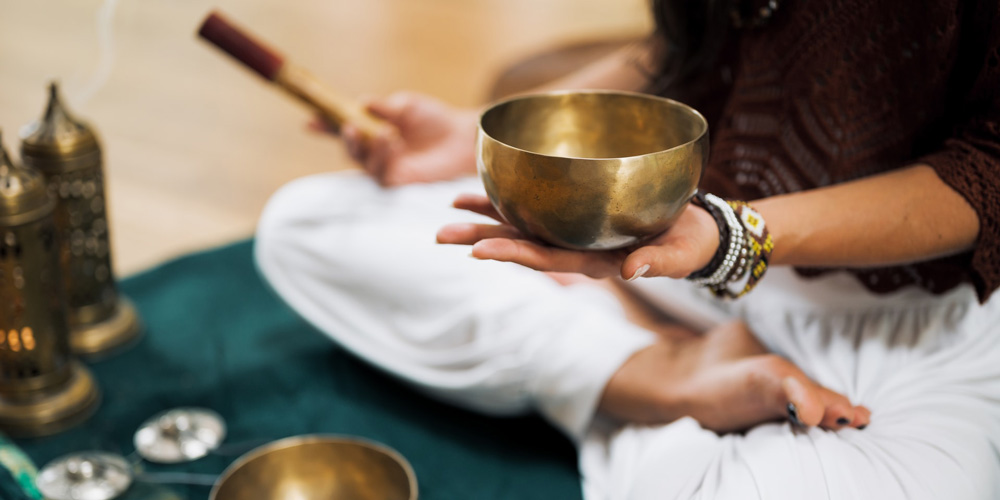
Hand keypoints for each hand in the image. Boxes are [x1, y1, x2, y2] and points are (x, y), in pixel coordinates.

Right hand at [314, 91, 478, 185]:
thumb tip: (360, 103)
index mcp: (373, 130)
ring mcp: (385, 168)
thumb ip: (383, 107)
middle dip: (345, 139)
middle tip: (350, 126)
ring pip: (363, 163)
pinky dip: (383, 157)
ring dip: (369, 147)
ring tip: (387, 132)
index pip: (344, 128)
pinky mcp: (398, 183)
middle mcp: (375, 151)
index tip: (309, 120)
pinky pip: (380, 174)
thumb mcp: (406, 106)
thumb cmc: (435, 120)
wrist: (461, 138)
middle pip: (349, 149)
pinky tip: (393, 143)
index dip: (325, 126)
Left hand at [436, 194, 720, 280]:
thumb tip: (631, 271)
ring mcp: (574, 231)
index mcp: (595, 261)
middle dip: (482, 238)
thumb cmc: (690, 244)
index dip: (512, 254)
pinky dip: (510, 198)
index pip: (547, 259)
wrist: (697, 230)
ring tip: (451, 209)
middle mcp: (576, 247)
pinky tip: (485, 189)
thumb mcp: (681, 254)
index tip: (478, 252)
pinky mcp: (579, 213)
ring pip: (522, 225)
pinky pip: (538, 206)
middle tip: (440, 235)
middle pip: (522, 244)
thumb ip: (659, 263)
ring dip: (486, 219)